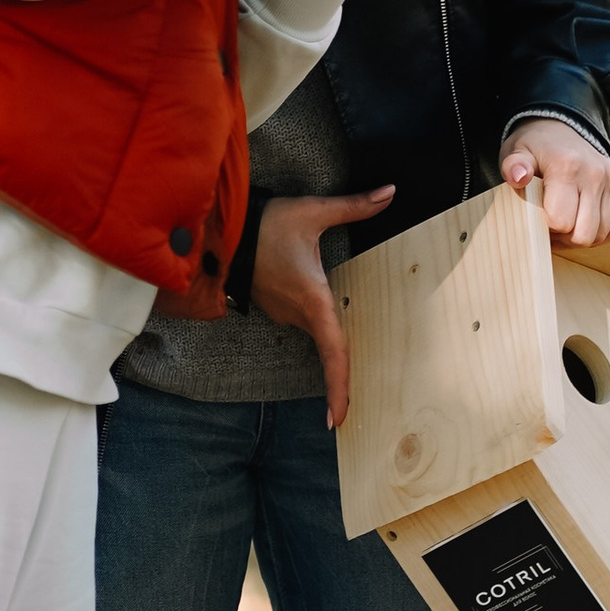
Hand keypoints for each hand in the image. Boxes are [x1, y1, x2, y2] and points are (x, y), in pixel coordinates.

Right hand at [251, 185, 393, 426]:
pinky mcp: (276, 305)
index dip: (338, 386)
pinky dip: (315, 323)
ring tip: (340, 377)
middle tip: (341, 413)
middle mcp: (298, 314)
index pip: (333, 351)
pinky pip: (302, 319)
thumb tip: (389, 192)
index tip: (340, 418)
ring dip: (327, 346)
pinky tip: (319, 312)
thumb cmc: (265, 225)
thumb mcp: (313, 212)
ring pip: (315, 332)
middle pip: (327, 350)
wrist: (220, 230)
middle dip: (336, 378)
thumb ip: (354, 206)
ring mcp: (284, 312)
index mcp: (313, 300)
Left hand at [503, 117, 609, 247]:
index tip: (537, 219)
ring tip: (566, 224)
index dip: (546, 229)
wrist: (559, 128)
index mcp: (566, 167)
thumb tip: (518, 177)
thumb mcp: (516, 152)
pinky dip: (601, 233)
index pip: (561, 222)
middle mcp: (594, 174)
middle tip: (551, 226)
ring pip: (601, 234)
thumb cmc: (533, 148)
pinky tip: (584, 224)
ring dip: (581, 237)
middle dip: (564, 239)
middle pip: (584, 234)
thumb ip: (514, 166)